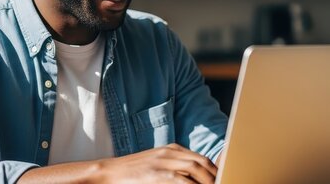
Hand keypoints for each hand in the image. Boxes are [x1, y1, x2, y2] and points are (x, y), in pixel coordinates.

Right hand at [97, 143, 216, 183]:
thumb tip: (192, 177)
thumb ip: (174, 166)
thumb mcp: (156, 163)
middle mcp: (169, 153)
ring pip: (194, 169)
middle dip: (214, 176)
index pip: (200, 158)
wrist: (109, 172)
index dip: (214, 171)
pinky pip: (180, 180)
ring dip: (206, 180)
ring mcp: (163, 163)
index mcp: (171, 149)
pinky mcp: (157, 174)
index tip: (220, 180)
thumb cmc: (132, 173)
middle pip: (201, 162)